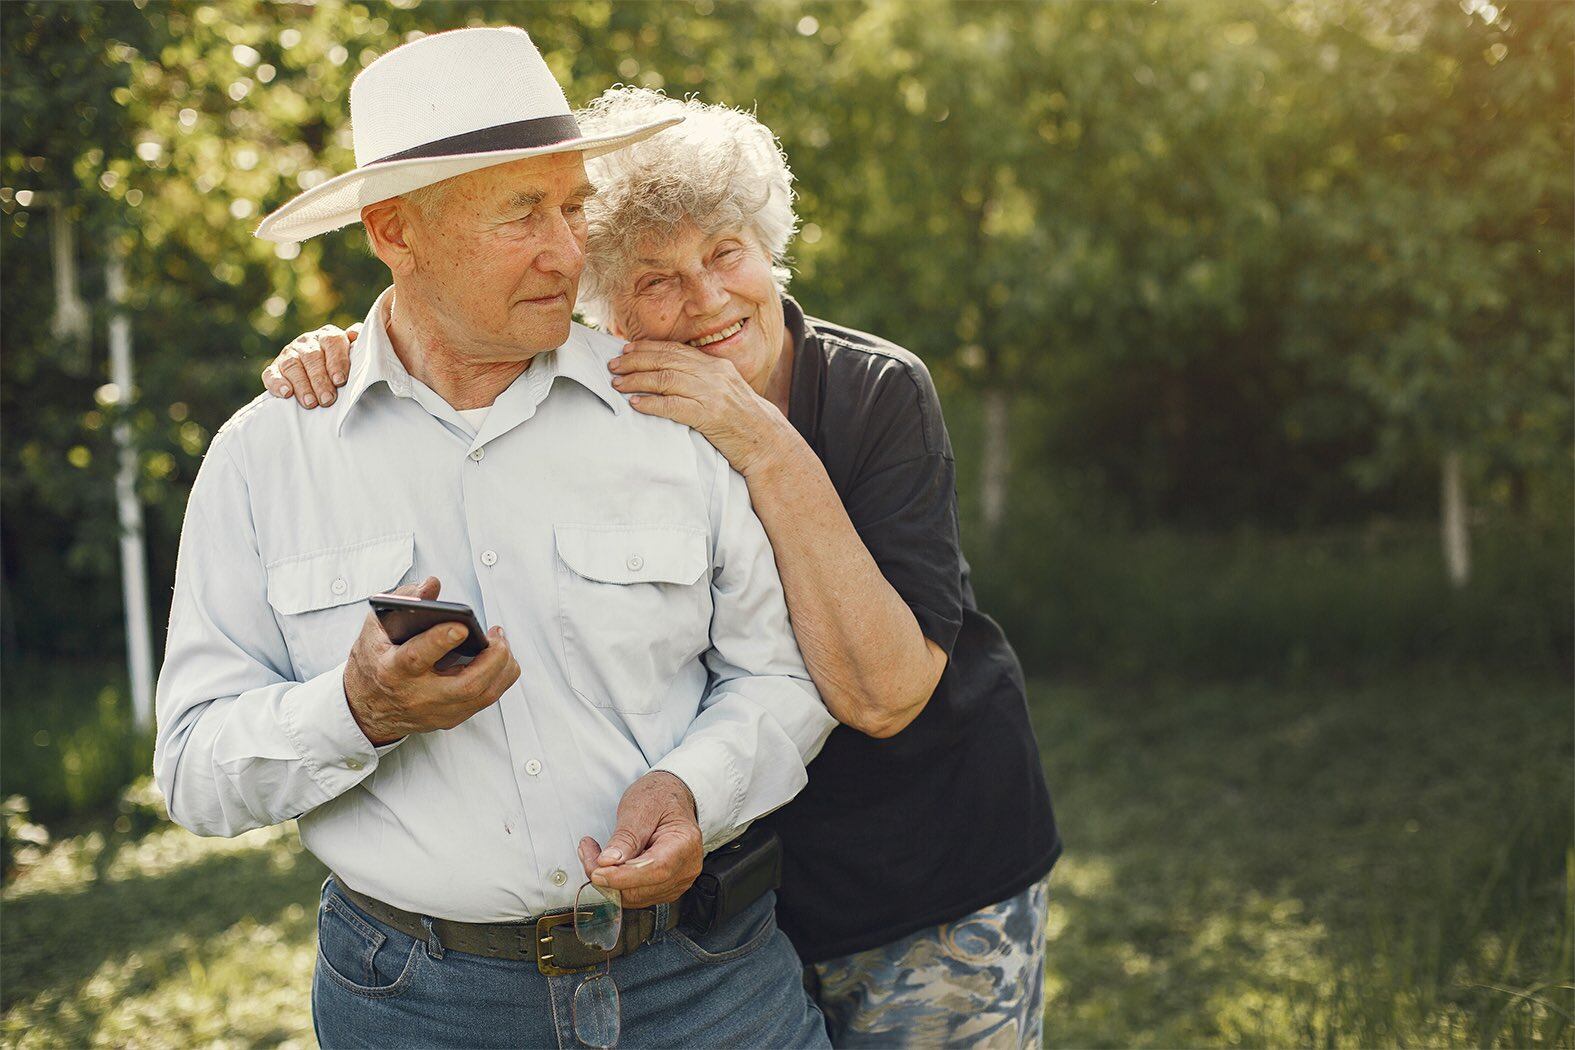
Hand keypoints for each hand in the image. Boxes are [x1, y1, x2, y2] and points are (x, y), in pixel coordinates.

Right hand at [262, 323, 361, 407]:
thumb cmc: (342, 365)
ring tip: (310, 403)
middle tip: (327, 400)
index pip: (333, 343)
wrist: (319, 370)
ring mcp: (289, 354)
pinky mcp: (274, 368)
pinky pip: (271, 374)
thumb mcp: (353, 354)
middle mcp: (307, 342)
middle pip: (312, 358)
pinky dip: (277, 383)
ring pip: (292, 366)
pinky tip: (286, 393)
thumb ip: (360, 346)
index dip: (337, 362)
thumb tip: (360, 336)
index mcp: (328, 336)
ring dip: (301, 385)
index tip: (340, 381)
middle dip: (320, 380)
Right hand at [342, 576, 519, 745]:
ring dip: (502, 667)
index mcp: (392, 669)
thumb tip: (431, 586)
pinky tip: (498, 658)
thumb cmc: (374, 662)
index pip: (417, 657)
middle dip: (492, 658)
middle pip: (466, 685)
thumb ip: (403, 601)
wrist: (366, 708)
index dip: (440, 641)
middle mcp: (416, 695)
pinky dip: (499, 677)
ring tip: (500, 642)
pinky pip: (485, 700)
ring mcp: (436, 711)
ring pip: (483, 695)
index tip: (461, 625)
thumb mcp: (375, 627)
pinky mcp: (450, 718)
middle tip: (496, 635)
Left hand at [576, 771, 703, 908]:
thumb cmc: (659, 797)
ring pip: (635, 896)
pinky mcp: (664, 888)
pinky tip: (607, 863)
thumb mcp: (640, 807)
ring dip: (608, 882)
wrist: (670, 799)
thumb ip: (625, 837)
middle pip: (643, 888)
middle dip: (609, 877)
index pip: (656, 869)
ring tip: (593, 854)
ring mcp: (677, 881)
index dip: (624, 876)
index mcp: (685, 843)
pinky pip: (636, 895)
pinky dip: (616, 884)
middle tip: (587, 853)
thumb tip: (608, 862)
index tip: (597, 871)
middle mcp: (686, 867)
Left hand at [608, 341, 791, 476]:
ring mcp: (711, 394)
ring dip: (637, 381)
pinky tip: (635, 404)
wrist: (766, 442)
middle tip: (613, 365)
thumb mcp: (725, 390)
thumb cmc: (742, 420)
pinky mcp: (708, 416)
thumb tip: (670, 375)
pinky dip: (651, 403)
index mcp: (716, 365)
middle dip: (635, 361)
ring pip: (665, 379)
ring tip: (617, 384)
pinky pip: (673, 406)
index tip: (626, 350)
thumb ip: (702, 379)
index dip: (647, 348)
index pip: (675, 350)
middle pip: (666, 360)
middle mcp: (713, 375)